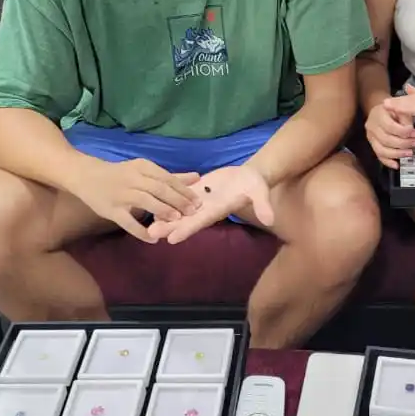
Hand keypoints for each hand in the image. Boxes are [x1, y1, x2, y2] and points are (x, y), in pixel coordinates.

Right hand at [69, 158, 202, 242]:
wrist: (85, 175)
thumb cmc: (121, 174)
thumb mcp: (145, 170)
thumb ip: (170, 177)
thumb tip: (197, 178)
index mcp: (142, 167)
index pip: (167, 178)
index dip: (184, 190)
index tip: (198, 201)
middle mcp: (132, 179)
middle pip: (159, 189)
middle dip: (178, 201)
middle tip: (193, 212)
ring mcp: (121, 195)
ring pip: (145, 202)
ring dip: (163, 211)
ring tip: (177, 220)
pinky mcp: (111, 210)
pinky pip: (127, 222)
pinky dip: (141, 231)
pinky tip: (153, 239)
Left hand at [145, 164, 273, 244]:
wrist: (249, 176)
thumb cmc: (255, 185)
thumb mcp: (260, 193)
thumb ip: (263, 205)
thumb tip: (269, 219)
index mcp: (218, 210)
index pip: (201, 222)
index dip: (187, 229)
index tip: (172, 239)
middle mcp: (206, 209)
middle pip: (185, 220)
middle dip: (169, 226)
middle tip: (150, 232)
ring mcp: (199, 201)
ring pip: (179, 210)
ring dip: (163, 215)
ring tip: (144, 221)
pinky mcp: (196, 190)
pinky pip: (179, 196)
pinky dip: (166, 199)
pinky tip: (151, 200)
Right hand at [366, 99, 414, 169]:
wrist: (383, 110)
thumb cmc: (393, 109)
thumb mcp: (400, 108)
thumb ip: (404, 117)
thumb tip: (409, 130)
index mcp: (378, 114)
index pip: (390, 126)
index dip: (403, 132)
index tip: (414, 133)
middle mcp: (372, 126)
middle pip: (386, 139)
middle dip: (403, 143)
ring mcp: (371, 137)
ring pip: (382, 150)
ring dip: (398, 154)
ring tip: (410, 153)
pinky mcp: (373, 145)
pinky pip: (379, 156)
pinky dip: (388, 162)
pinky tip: (396, 164)